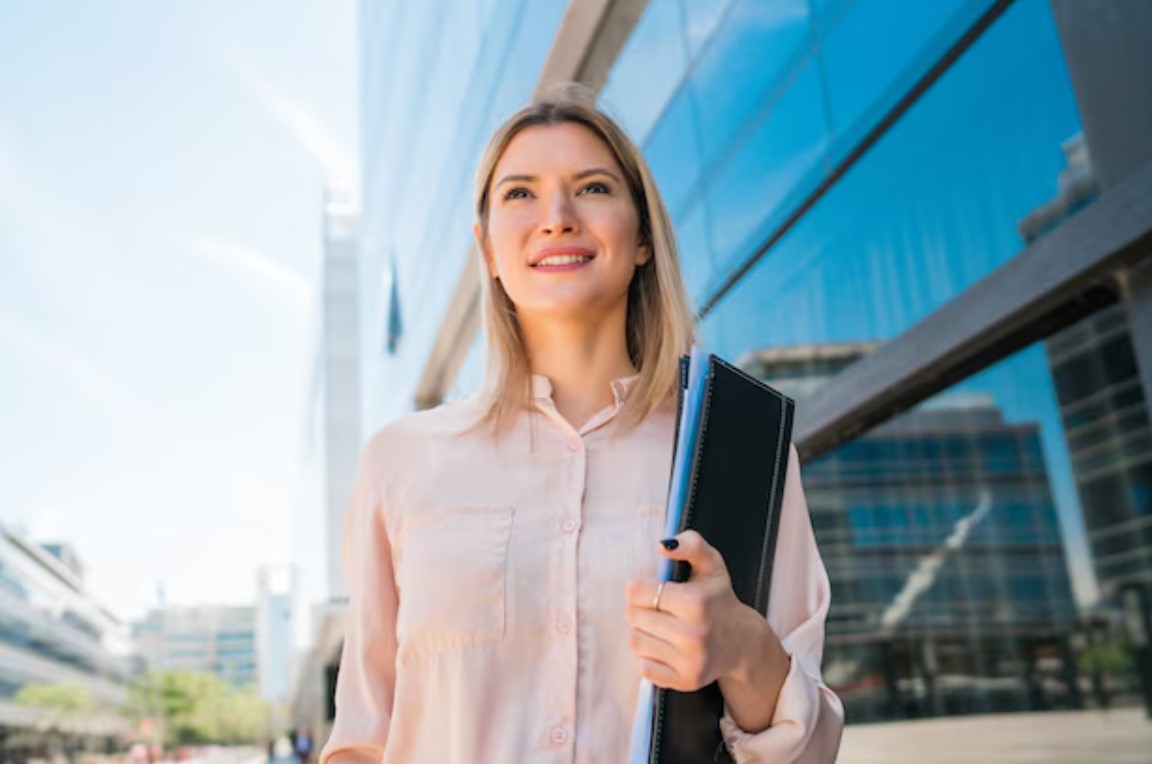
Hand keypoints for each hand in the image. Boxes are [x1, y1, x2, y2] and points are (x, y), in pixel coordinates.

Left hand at [624, 530, 774, 691]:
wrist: (743, 643)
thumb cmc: (719, 599)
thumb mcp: (711, 564)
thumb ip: (690, 544)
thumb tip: (662, 545)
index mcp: (696, 602)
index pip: (638, 592)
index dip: (638, 588)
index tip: (649, 589)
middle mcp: (693, 634)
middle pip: (633, 616)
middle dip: (640, 609)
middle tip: (658, 608)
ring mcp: (690, 661)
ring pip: (636, 641)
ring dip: (643, 632)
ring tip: (662, 627)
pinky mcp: (685, 680)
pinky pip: (644, 667)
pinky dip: (648, 655)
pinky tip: (665, 646)